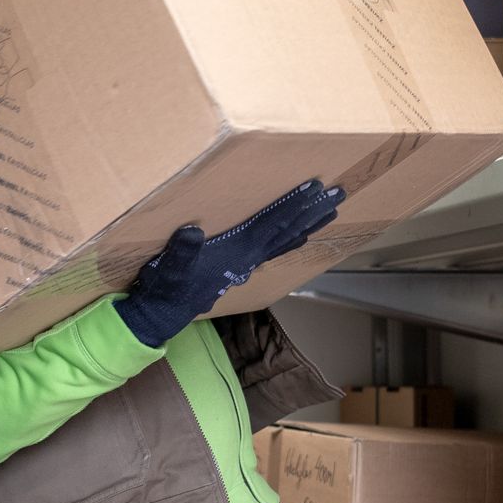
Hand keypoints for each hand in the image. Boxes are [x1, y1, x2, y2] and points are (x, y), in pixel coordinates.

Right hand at [114, 181, 344, 347]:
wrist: (163, 314)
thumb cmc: (166, 288)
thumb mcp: (168, 267)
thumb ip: (181, 251)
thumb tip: (192, 232)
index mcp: (237, 252)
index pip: (271, 224)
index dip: (292, 205)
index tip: (313, 188)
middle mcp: (248, 257)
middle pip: (288, 230)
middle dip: (313, 212)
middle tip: (338, 193)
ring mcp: (246, 263)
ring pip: (286, 239)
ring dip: (309, 223)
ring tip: (331, 209)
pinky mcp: (239, 266)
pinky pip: (274, 248)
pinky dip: (291, 238)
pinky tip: (300, 236)